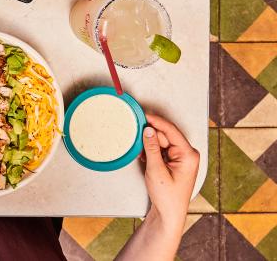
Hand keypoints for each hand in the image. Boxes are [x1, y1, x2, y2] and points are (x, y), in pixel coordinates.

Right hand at [140, 113, 199, 234]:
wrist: (169, 213)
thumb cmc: (167, 196)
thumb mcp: (156, 170)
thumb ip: (151, 148)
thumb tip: (148, 129)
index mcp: (188, 155)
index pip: (171, 130)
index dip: (156, 121)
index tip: (143, 114)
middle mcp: (187, 153)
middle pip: (165, 135)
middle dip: (150, 138)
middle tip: (139, 142)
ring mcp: (182, 157)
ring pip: (161, 141)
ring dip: (150, 146)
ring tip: (144, 158)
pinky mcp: (175, 160)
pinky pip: (161, 149)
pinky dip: (152, 151)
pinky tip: (147, 159)